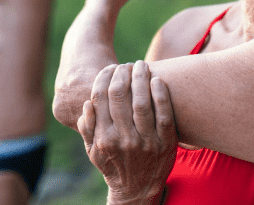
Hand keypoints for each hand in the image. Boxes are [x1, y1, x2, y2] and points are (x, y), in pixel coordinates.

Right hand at [79, 61, 176, 204]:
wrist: (137, 189)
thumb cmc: (113, 165)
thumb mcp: (93, 151)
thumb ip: (87, 127)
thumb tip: (88, 103)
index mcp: (103, 138)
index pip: (100, 98)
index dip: (104, 77)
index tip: (109, 68)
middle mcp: (124, 139)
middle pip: (120, 96)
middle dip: (122, 73)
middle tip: (126, 64)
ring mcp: (146, 141)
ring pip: (142, 102)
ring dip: (141, 78)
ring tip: (141, 65)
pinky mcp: (166, 142)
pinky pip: (164, 113)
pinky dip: (161, 94)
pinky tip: (157, 80)